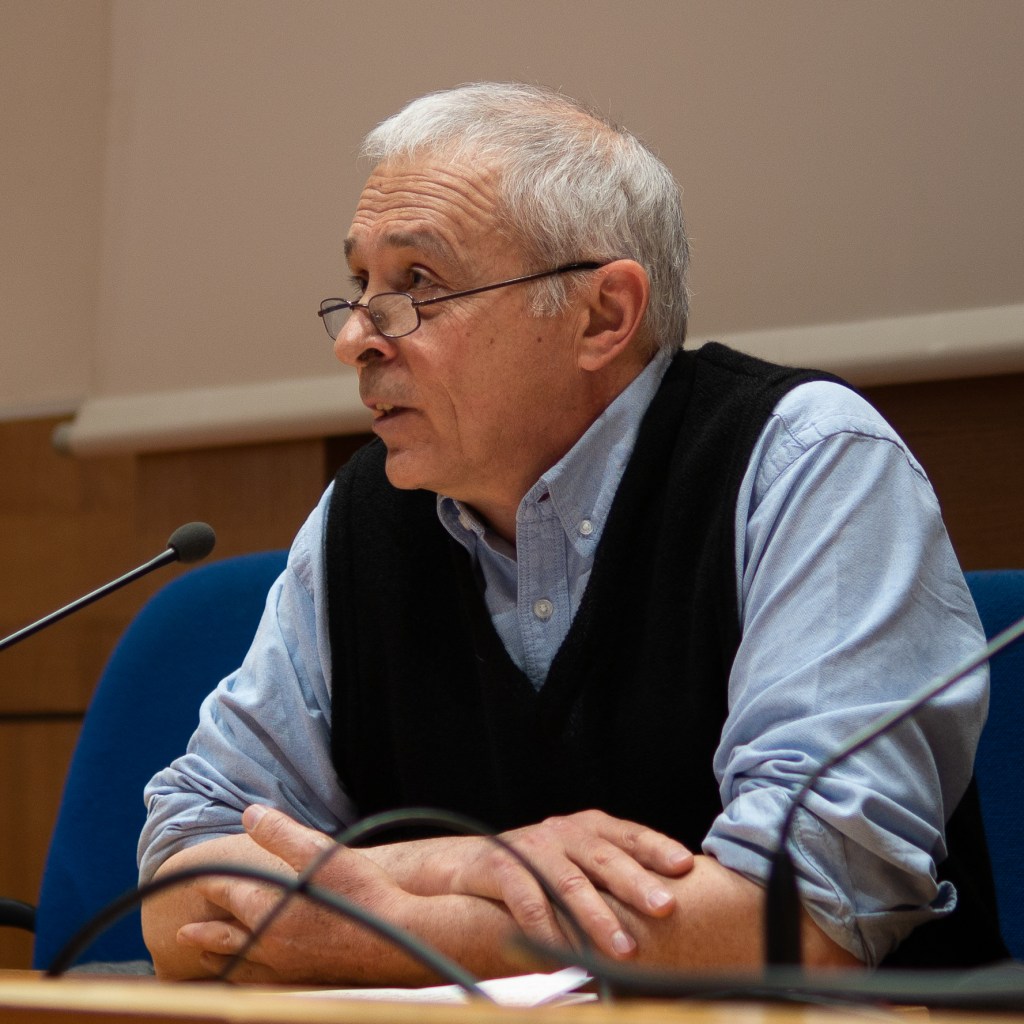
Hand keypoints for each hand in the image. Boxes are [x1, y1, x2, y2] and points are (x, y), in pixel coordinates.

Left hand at [176, 806, 418, 984]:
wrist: (396, 939)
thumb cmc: (360, 893)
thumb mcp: (321, 852)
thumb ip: (281, 833)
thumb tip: (250, 814)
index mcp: (267, 908)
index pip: (227, 891)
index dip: (210, 883)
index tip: (195, 879)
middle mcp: (268, 941)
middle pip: (223, 938)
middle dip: (201, 933)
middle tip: (180, 934)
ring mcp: (284, 966)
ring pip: (237, 966)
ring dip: (216, 959)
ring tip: (204, 958)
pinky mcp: (301, 980)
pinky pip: (258, 983)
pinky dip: (242, 980)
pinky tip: (246, 979)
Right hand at [446, 809, 692, 959]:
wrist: (468, 865)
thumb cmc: (537, 869)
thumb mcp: (577, 862)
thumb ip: (612, 877)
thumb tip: (669, 909)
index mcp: (589, 827)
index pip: (630, 834)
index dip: (658, 847)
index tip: (685, 866)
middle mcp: (564, 832)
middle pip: (605, 857)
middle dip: (637, 883)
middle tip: (665, 908)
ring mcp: (532, 848)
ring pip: (570, 883)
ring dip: (598, 918)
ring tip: (623, 949)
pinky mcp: (501, 868)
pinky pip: (528, 902)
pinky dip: (548, 932)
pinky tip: (564, 956)